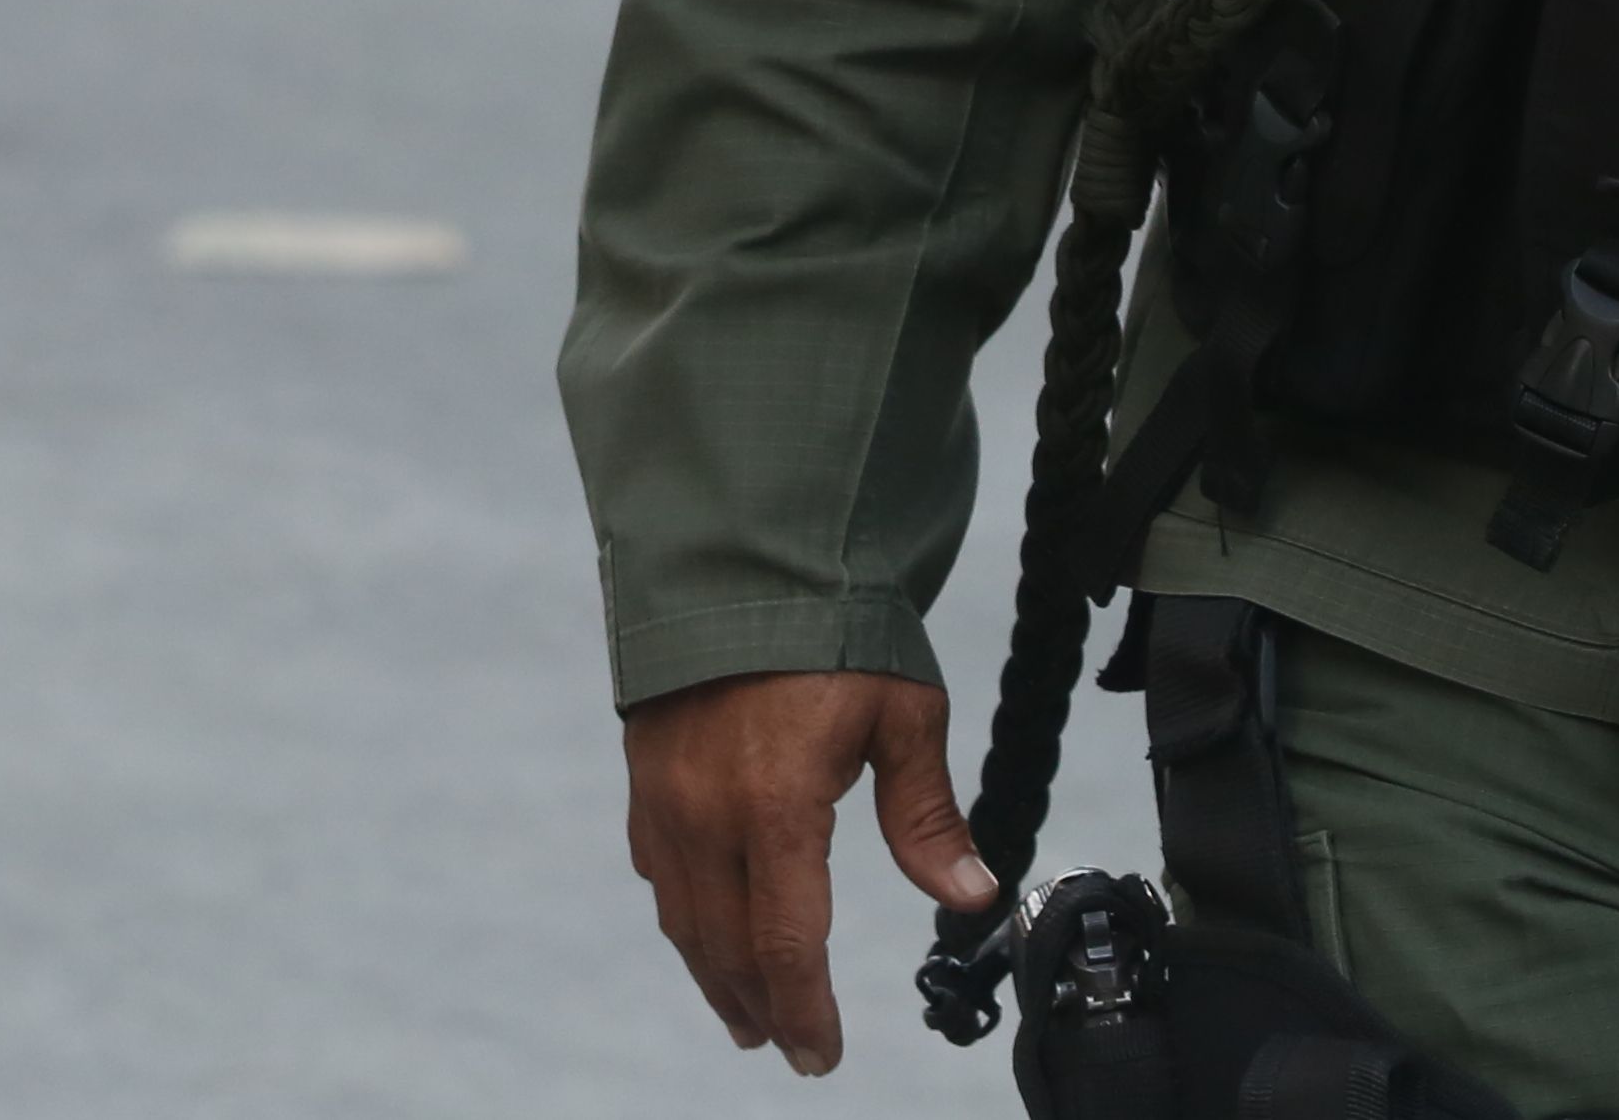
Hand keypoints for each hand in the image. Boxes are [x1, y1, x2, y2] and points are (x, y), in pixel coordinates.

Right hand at [618, 669, 998, 1073]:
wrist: (745, 563)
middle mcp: (708, 817)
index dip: (806, 1009)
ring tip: (750, 1017)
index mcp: (777, 806)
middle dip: (762, 1008)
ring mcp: (667, 804)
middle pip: (729, 948)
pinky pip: (663, 876)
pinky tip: (710, 936)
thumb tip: (971, 894)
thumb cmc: (837, 631)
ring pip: (687, 922)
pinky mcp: (646, 785)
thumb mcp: (905, 715)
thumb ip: (928, 815)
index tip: (820, 1055)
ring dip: (718, 978)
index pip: (788, 942)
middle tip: (790, 1048)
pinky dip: (688, 921)